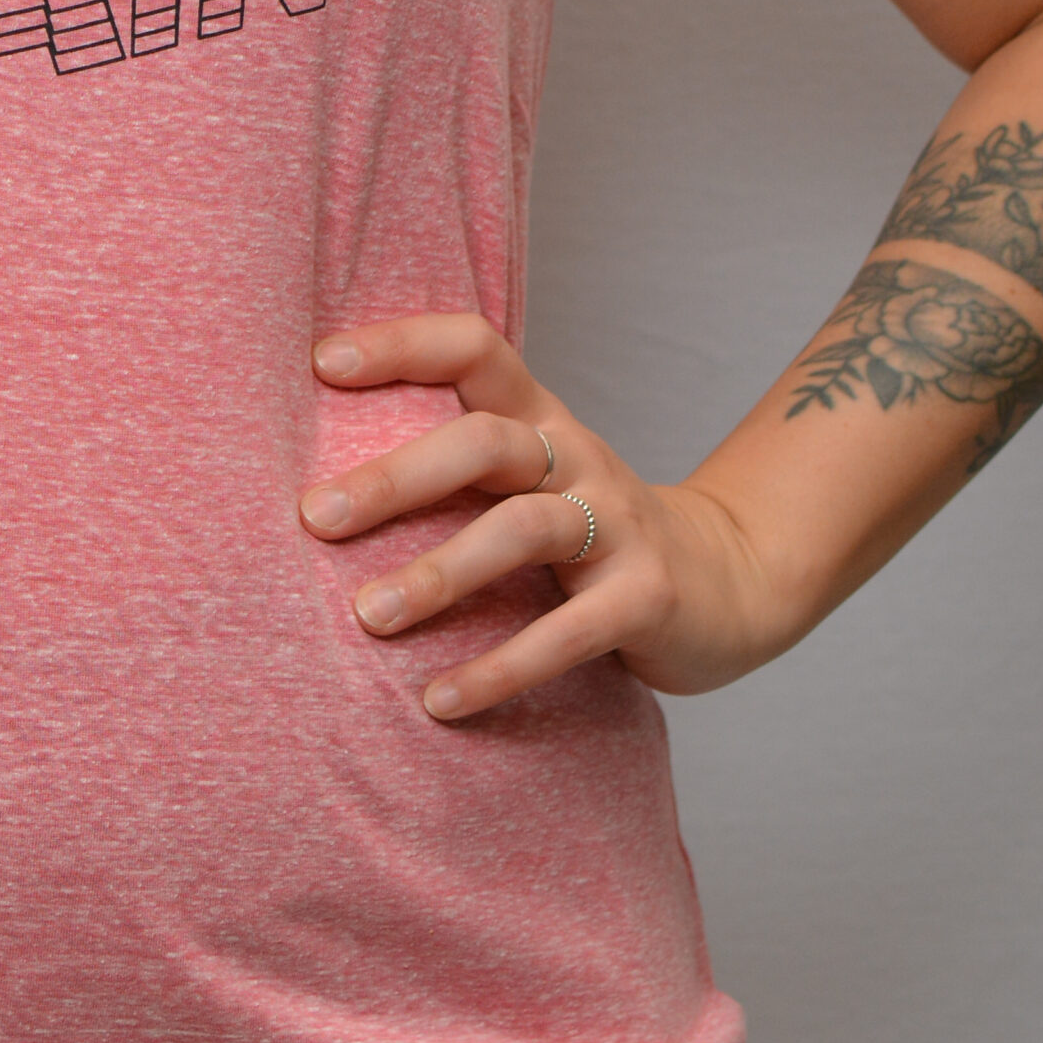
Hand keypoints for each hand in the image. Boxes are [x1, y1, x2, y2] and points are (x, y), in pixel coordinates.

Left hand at [298, 315, 791, 719]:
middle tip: (312, 517)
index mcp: (538, 418)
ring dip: (440, 574)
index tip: (322, 363)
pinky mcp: (647, 598)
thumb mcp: (528, 476)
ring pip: (524, 530)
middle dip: (395, 477)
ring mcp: (619, 524)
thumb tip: (310, 483)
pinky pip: (567, 633)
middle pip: (484, 442)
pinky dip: (499, 668)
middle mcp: (577, 457)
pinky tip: (438, 700)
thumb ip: (448, 465)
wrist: (732, 582)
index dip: (403, 343)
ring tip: (368, 616)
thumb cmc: (589, 529)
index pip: (474, 348)